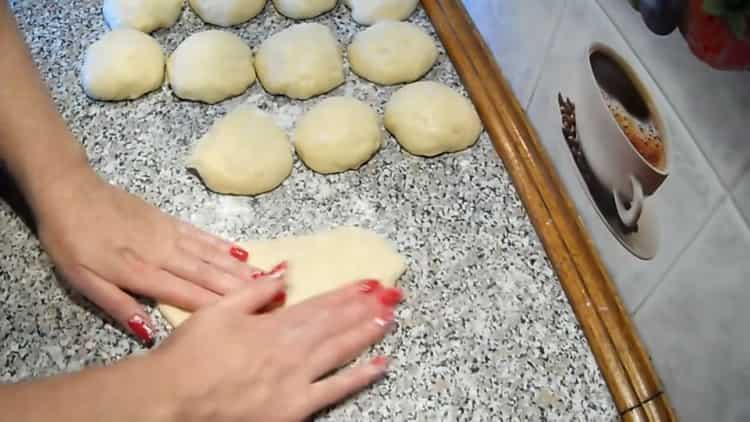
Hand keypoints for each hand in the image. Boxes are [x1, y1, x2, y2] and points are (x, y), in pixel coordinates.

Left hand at [33, 166, 260, 344]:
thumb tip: (147, 330)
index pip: (185, 294)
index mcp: (139, 273)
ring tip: (266, 277)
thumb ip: (117, 304)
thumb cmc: (72, 241)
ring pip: (209, 254)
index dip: (217, 306)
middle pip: (207, 274)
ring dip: (239, 268)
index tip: (247, 314)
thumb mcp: (81, 280)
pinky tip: (241, 251)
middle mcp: (162, 254)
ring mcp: (168, 234)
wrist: (71, 191)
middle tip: (273, 295)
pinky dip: (222, 244)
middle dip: (241, 288)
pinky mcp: (169, 220)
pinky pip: (201, 235)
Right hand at [151, 275, 401, 421]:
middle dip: (365, 308)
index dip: (347, 293)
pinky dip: (359, 376)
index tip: (370, 282)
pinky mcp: (295, 407)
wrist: (172, 400)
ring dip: (367, 332)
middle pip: (336, 324)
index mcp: (274, 325)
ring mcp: (296, 380)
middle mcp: (292, 349)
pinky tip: (381, 364)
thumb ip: (256, 291)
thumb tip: (286, 272)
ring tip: (391, 318)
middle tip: (392, 295)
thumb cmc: (190, 355)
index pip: (320, 304)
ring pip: (341, 350)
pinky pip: (334, 390)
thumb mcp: (218, 310)